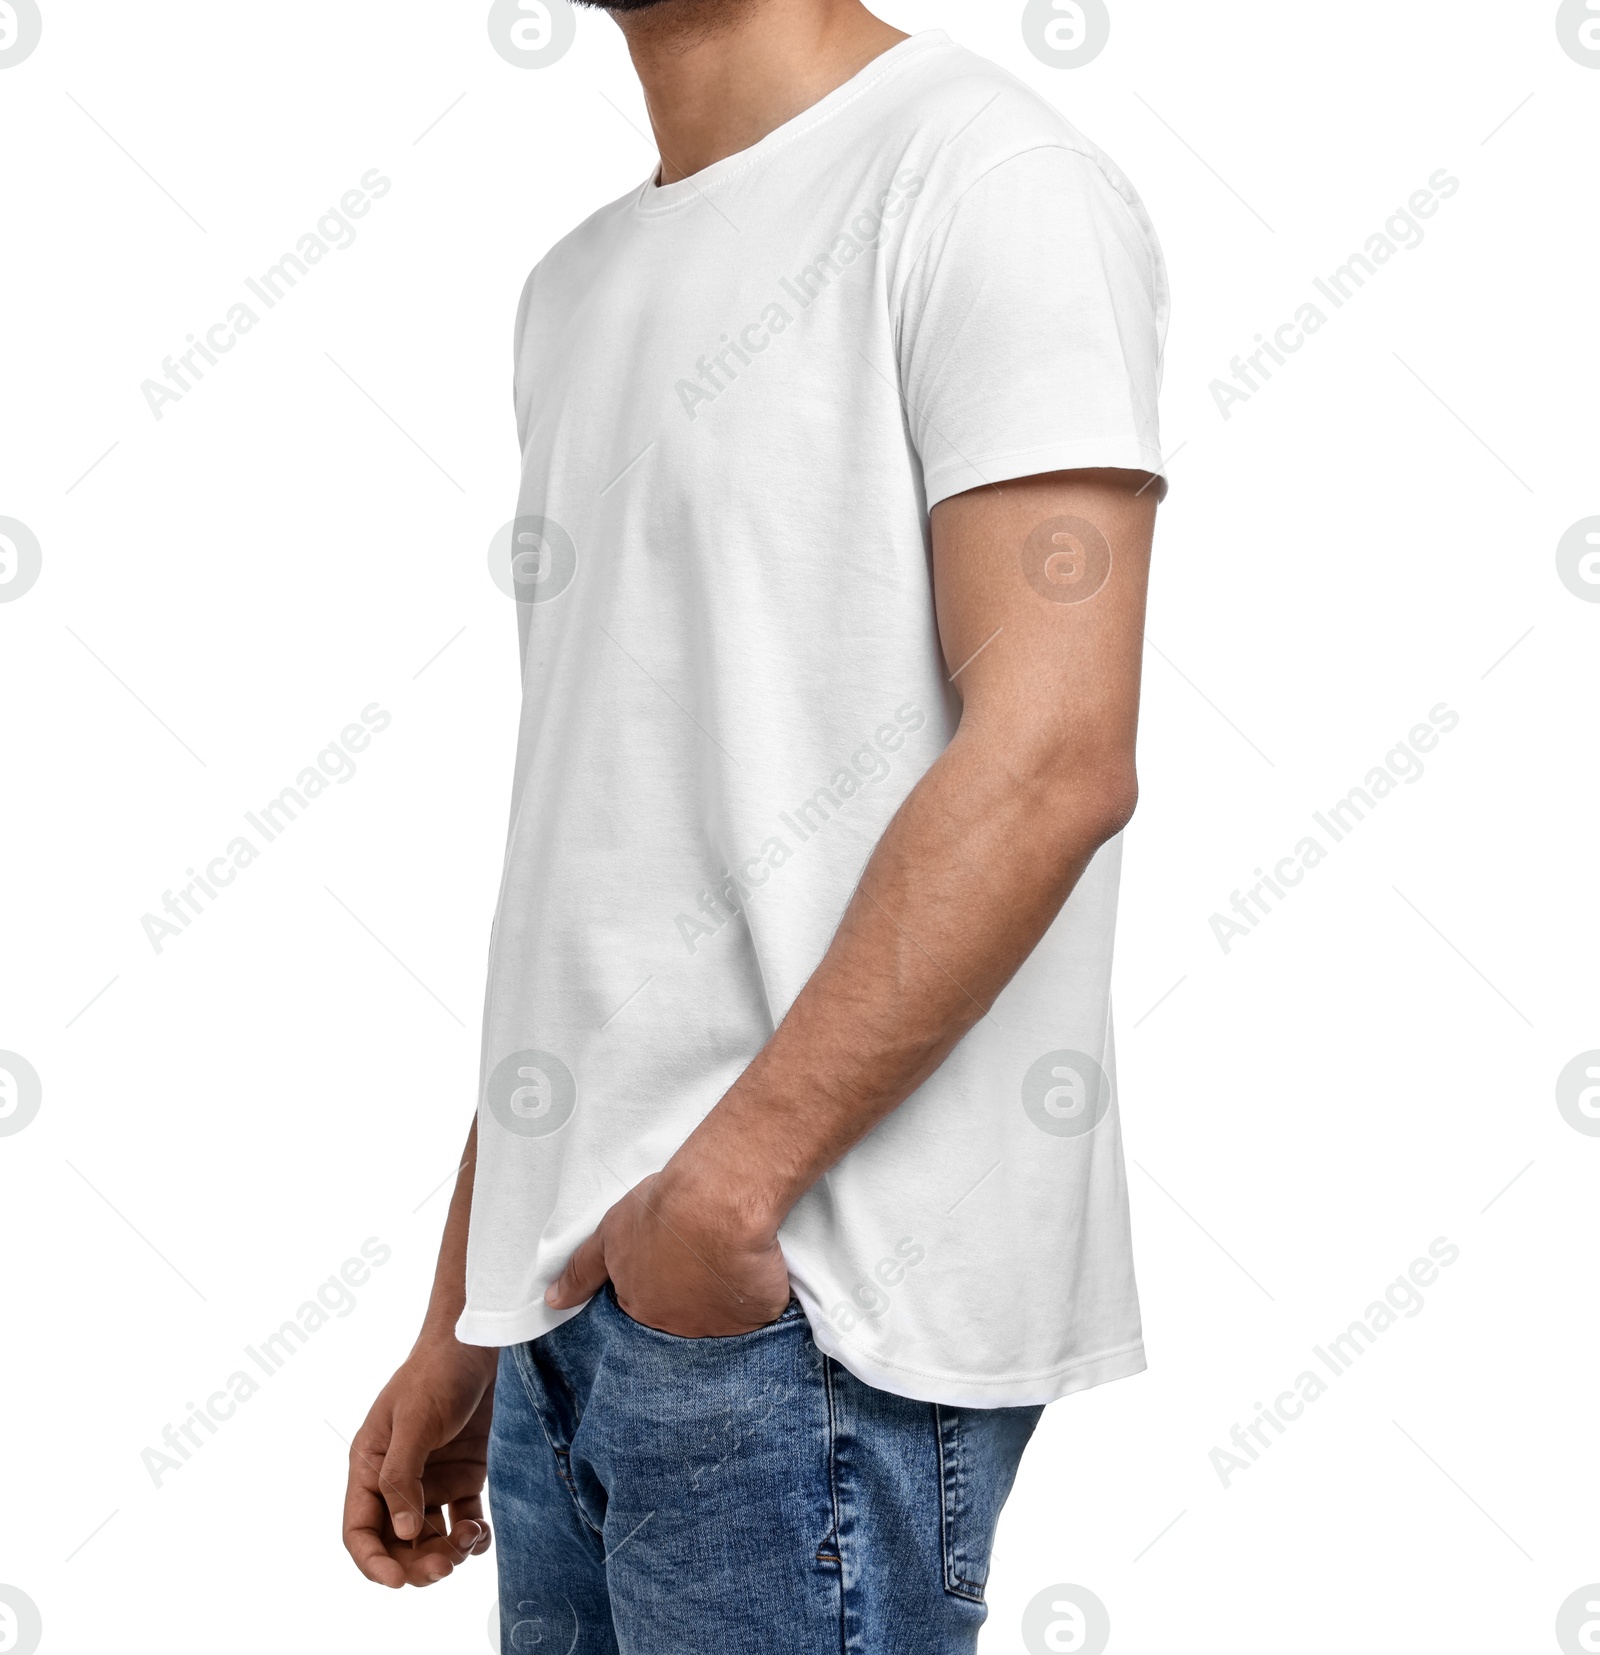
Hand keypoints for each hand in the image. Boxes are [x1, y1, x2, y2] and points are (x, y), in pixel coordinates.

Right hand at [343, 1336, 499, 1587]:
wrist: (479, 1342)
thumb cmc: (437, 1372)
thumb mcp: (414, 1420)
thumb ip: (402, 1477)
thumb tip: (403, 1533)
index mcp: (370, 1467)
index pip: (360, 1531)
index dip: (374, 1562)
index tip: (398, 1580)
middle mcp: (397, 1481)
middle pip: (396, 1544)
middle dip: (415, 1564)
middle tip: (443, 1566)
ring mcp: (432, 1480)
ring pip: (429, 1540)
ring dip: (445, 1554)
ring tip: (468, 1539)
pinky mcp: (465, 1476)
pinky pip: (462, 1522)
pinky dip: (470, 1536)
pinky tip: (481, 1530)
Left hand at [546, 1165, 789, 1336]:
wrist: (716, 1203)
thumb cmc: (660, 1212)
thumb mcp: (610, 1234)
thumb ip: (582, 1271)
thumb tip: (552, 1303)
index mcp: (642, 1308)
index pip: (649, 1308)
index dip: (662, 1284)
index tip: (673, 1265)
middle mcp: (679, 1328)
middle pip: (686, 1319)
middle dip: (692, 1299)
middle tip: (702, 1262)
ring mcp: (721, 1327)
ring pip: (723, 1318)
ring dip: (726, 1297)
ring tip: (731, 1260)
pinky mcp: (758, 1316)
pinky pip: (760, 1310)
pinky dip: (760, 1292)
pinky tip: (757, 1266)